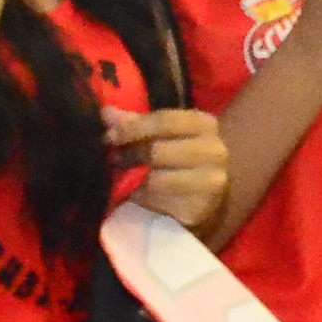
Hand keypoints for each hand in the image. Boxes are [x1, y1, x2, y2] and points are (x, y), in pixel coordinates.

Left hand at [113, 104, 231, 235]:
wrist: (211, 200)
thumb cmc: (184, 161)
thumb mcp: (167, 136)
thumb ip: (138, 123)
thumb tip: (107, 113)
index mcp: (205, 125)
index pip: (164, 120)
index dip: (133, 128)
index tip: (110, 135)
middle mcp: (214, 151)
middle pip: (157, 150)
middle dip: (130, 155)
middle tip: (113, 158)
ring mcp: (210, 182)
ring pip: (156, 179)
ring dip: (133, 179)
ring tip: (123, 177)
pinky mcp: (200, 208)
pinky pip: (158, 201)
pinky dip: (142, 197)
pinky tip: (136, 194)